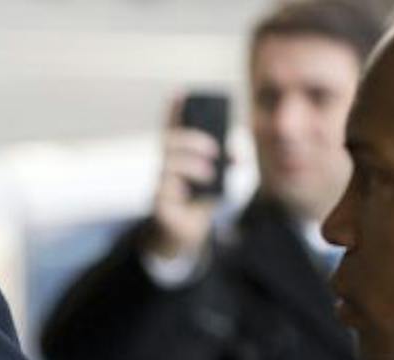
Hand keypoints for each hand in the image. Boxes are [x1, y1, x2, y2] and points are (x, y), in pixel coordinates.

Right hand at [146, 97, 222, 261]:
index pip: (172, 128)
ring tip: (210, 173)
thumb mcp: (216, 178)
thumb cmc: (199, 200)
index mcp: (176, 156)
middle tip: (213, 149)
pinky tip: (194, 191)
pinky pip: (163, 191)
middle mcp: (163, 167)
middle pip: (167, 143)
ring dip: (190, 166)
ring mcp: (157, 184)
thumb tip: (237, 153)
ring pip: (166, 165)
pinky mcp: (156, 204)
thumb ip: (226, 162)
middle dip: (190, 141)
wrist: (185, 233)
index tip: (180, 93)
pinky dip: (181, 189)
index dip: (173, 111)